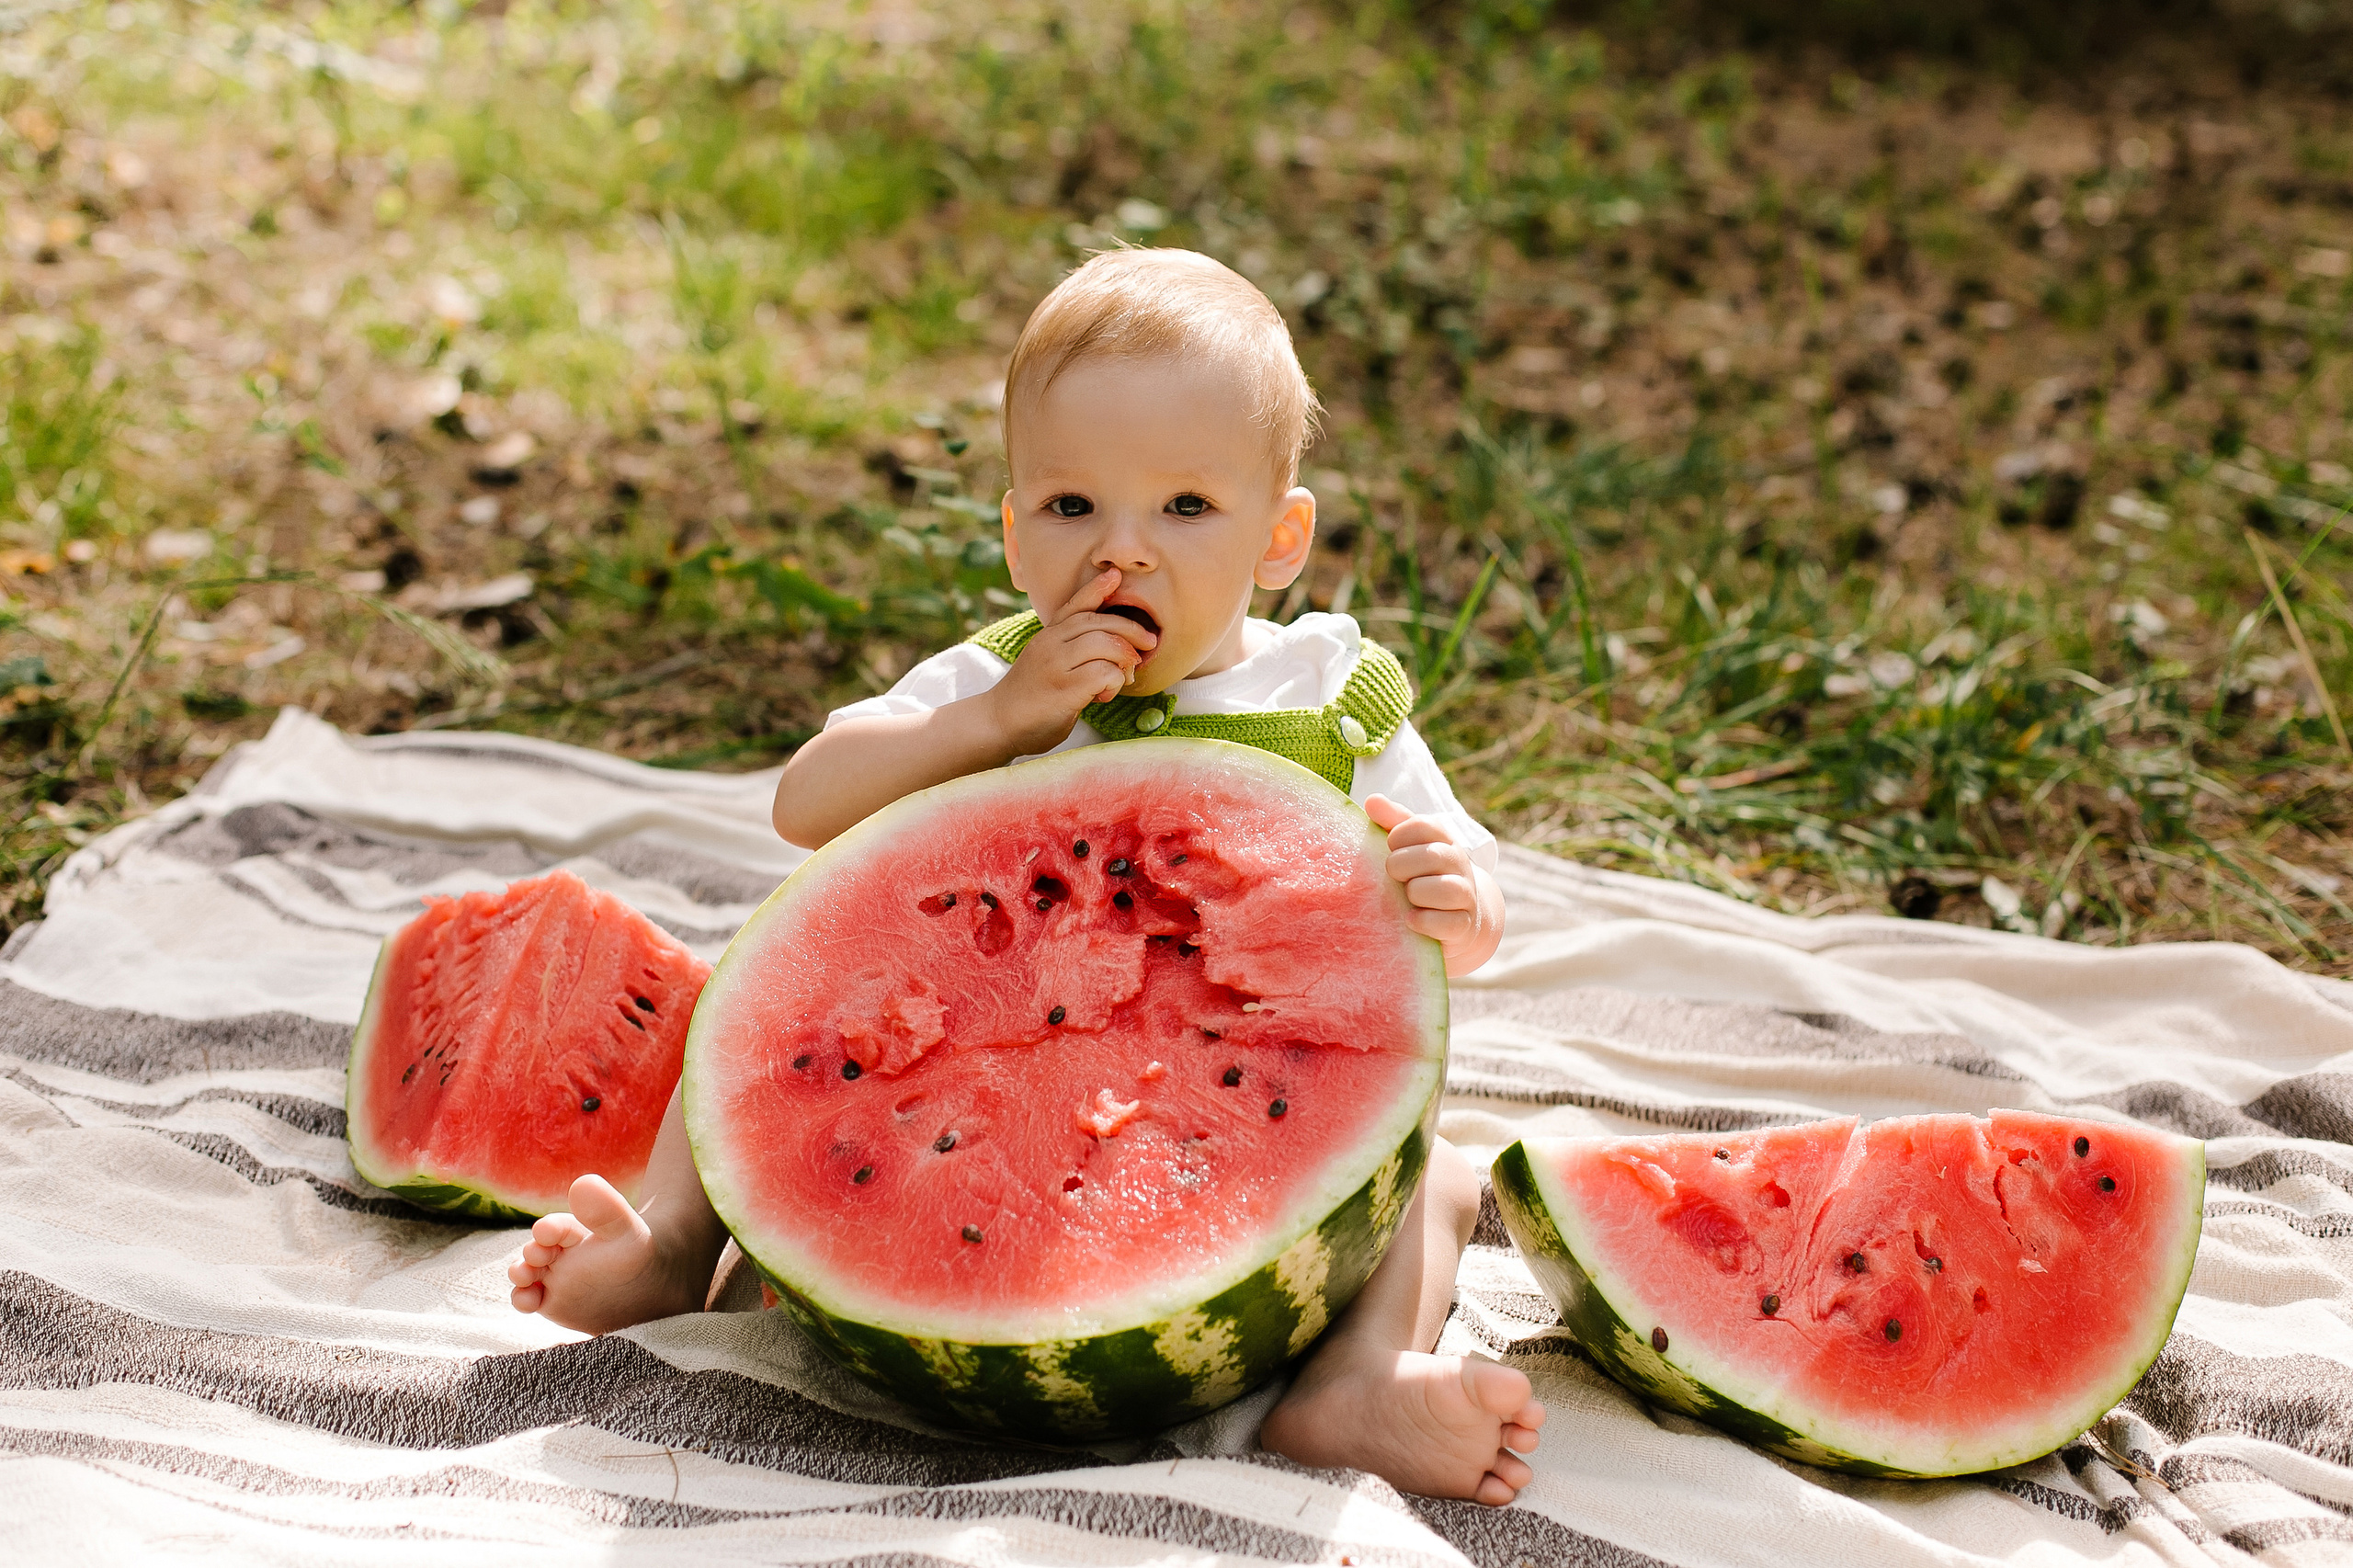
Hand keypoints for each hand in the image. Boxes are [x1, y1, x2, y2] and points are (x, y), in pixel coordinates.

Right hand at [986, 567, 1158, 753]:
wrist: (998, 723)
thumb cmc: (1030, 696)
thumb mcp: (1046, 663)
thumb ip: (1070, 651)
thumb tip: (1114, 649)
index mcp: (1047, 636)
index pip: (1074, 605)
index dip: (1096, 589)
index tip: (1115, 575)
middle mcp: (1050, 644)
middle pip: (1098, 622)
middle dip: (1130, 629)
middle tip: (1148, 642)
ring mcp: (1056, 665)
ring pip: (1104, 644)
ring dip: (1124, 659)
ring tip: (1124, 677)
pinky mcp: (1064, 689)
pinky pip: (1103, 673)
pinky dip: (1114, 682)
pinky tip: (1105, 695)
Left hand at [1364, 794, 1503, 976]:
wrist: (1456, 918)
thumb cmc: (1422, 876)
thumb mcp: (1408, 847)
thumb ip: (1392, 822)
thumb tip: (1372, 800)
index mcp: (1443, 840)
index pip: (1424, 825)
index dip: (1399, 835)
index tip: (1389, 847)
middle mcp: (1458, 864)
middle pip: (1432, 856)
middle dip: (1402, 865)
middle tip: (1393, 875)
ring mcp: (1464, 895)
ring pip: (1444, 889)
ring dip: (1416, 893)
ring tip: (1406, 898)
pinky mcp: (1463, 925)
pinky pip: (1447, 923)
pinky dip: (1424, 921)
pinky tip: (1410, 919)